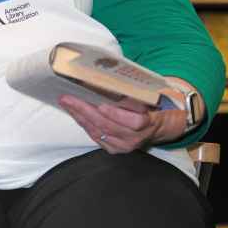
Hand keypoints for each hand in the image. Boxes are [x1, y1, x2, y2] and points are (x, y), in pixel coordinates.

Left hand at [58, 95, 186, 153]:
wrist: (160, 127)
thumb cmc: (152, 106)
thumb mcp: (148, 97)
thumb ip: (132, 92)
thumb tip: (108, 78)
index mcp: (147, 123)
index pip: (133, 122)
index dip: (116, 114)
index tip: (101, 104)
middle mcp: (135, 138)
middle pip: (108, 126)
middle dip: (85, 111)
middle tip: (68, 98)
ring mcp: (124, 146)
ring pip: (99, 132)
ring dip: (80, 117)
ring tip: (66, 103)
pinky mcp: (115, 150)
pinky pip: (96, 137)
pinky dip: (84, 125)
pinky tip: (75, 114)